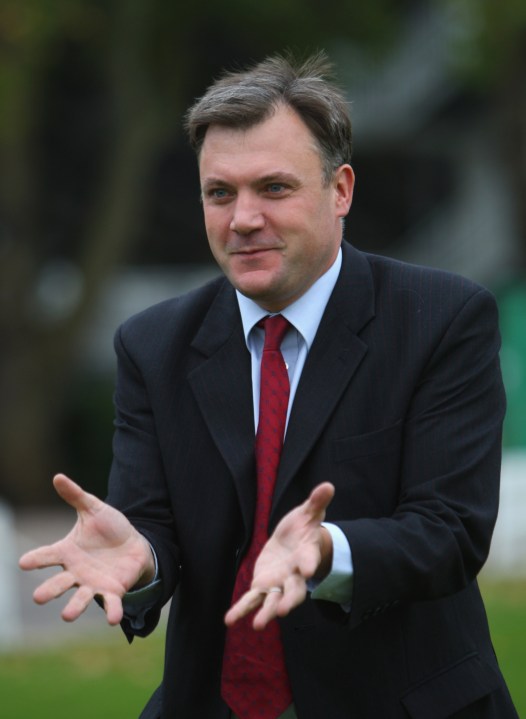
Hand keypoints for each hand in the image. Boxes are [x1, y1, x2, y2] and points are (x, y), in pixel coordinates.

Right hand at [19, 474, 155, 624]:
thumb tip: (57, 476)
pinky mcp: (112, 591)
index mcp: (67, 552)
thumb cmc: (109, 528)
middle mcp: (76, 572)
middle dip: (49, 590)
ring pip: (81, 598)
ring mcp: (93, 584)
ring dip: (74, 607)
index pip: (47, 556)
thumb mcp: (94, 509)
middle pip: (59, 583)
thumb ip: (75, 496)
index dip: (35, 560)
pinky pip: (110, 603)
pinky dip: (111, 611)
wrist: (134, 543)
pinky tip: (112, 619)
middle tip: (38, 597)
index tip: (24, 563)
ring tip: (66, 615)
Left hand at [224, 482, 334, 630]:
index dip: (309, 564)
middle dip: (289, 600)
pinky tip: (230, 620)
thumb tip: (328, 485)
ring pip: (273, 600)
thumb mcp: (309, 512)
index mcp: (306, 555)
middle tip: (284, 610)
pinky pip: (252, 600)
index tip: (308, 571)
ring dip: (266, 612)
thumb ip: (316, 501)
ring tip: (258, 625)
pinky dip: (241, 610)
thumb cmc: (303, 528)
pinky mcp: (263, 585)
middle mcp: (294, 575)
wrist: (294, 543)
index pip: (309, 560)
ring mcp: (278, 583)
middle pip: (294, 591)